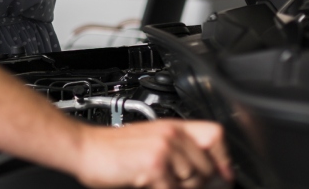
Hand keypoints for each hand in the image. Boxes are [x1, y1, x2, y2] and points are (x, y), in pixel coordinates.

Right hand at [73, 120, 232, 188]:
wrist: (83, 148)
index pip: (216, 135)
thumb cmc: (110, 149)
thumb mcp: (149, 141)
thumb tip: (208, 172)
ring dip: (178, 188)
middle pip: (208, 166)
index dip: (224, 158)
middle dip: (196, 183)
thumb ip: (177, 151)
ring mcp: (164, 149)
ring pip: (193, 181)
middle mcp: (171, 134)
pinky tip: (144, 182)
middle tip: (174, 183)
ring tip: (156, 181)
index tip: (224, 175)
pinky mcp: (155, 165)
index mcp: (172, 126)